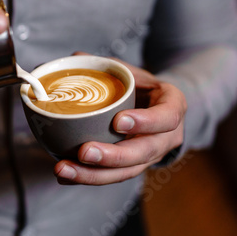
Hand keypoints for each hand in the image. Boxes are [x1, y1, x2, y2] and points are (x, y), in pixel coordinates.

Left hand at [54, 59, 186, 184]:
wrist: (155, 107)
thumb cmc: (142, 87)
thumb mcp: (133, 72)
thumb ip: (107, 66)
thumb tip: (74, 58)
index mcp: (172, 106)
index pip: (167, 117)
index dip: (146, 122)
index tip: (118, 121)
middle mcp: (166, 137)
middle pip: (144, 152)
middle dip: (113, 156)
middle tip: (84, 152)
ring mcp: (151, 156)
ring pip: (127, 172)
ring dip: (94, 174)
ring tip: (64, 169)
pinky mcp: (133, 167)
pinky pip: (112, 177)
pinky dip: (86, 177)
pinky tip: (64, 176)